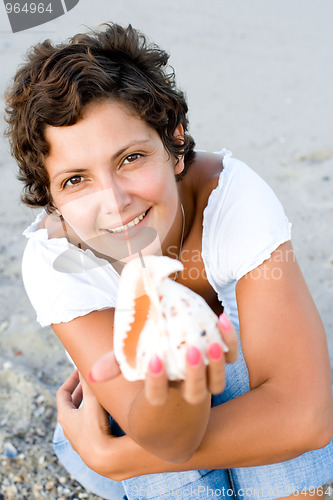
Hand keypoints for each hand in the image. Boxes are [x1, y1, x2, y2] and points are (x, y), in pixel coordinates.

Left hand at [56, 370, 111, 467]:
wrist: (103, 458)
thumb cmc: (95, 428)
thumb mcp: (92, 400)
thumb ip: (89, 383)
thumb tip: (86, 364)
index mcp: (65, 415)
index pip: (62, 393)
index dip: (71, 380)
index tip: (79, 370)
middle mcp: (68, 427)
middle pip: (71, 404)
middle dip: (81, 390)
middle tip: (90, 380)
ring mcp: (78, 437)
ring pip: (81, 415)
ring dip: (88, 403)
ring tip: (99, 394)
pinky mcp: (89, 445)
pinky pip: (89, 425)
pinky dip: (95, 415)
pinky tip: (107, 413)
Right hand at [89, 313, 237, 405]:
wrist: (181, 361)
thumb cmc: (154, 359)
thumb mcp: (136, 360)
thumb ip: (117, 365)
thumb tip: (91, 375)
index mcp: (164, 391)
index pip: (158, 396)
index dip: (157, 382)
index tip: (154, 360)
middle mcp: (188, 388)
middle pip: (197, 392)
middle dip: (196, 373)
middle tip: (192, 350)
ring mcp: (208, 376)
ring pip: (217, 379)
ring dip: (218, 362)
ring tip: (213, 341)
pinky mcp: (222, 359)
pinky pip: (231, 354)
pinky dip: (230, 339)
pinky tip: (222, 319)